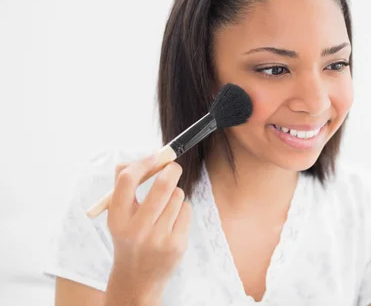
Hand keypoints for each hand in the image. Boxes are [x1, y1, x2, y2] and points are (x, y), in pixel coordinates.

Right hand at [105, 155, 191, 302]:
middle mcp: (136, 230)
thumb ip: (124, 186)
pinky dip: (182, 209)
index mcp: (117, 219)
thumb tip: (141, 158)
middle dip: (171, 170)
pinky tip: (173, 221)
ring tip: (167, 206)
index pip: (127, 181)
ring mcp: (158, 238)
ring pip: (177, 196)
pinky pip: (186, 210)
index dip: (142, 164)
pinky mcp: (176, 244)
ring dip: (175, 194)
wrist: (137, 279)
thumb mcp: (119, 216)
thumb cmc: (129, 238)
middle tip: (172, 167)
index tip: (154, 157)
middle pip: (162, 186)